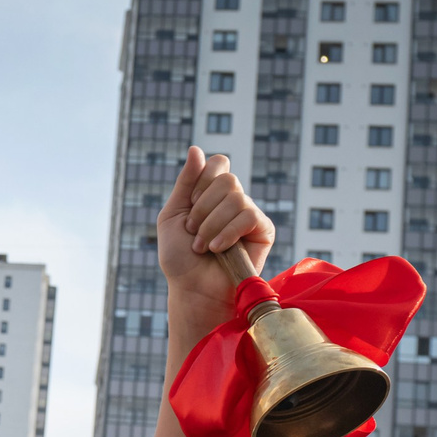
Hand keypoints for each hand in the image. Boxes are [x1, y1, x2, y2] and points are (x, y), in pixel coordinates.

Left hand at [156, 146, 274, 342]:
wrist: (193, 288)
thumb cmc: (180, 257)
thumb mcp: (172, 215)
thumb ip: (185, 182)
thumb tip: (196, 148)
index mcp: (212, 193)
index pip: (218, 164)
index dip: (201, 181)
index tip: (190, 206)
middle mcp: (233, 200)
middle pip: (227, 178)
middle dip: (203, 207)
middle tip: (194, 231)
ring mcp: (249, 214)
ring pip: (236, 197)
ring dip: (212, 225)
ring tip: (204, 247)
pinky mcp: (263, 230)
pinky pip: (250, 215)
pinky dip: (228, 232)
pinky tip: (218, 249)